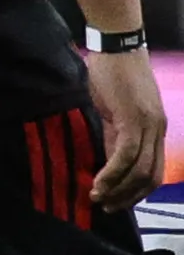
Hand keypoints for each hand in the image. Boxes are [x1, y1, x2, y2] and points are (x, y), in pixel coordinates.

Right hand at [86, 44, 164, 209]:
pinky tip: (97, 183)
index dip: (137, 191)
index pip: (153, 170)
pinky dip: (111, 173)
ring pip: (139, 170)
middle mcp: (158, 130)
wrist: (118, 47)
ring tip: (98, 198)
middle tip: (108, 207)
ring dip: (118, 190)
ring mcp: (148, 126)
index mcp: (156, 128)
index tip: (116, 201)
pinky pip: (125, 156)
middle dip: (129, 197)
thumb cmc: (113, 73)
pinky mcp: (133, 120)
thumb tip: (108, 159)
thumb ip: (115, 133)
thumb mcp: (116, 109)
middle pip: (150, 176)